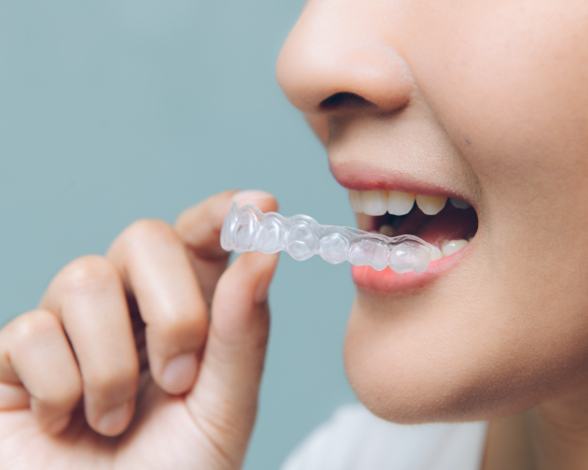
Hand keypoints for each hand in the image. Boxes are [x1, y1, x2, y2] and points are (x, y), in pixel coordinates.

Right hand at [0, 190, 278, 469]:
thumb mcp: (223, 410)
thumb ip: (242, 334)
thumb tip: (264, 252)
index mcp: (189, 309)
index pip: (203, 236)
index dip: (226, 214)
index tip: (261, 204)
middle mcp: (130, 304)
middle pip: (144, 237)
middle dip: (172, 310)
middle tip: (178, 378)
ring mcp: (71, 324)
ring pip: (84, 279)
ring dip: (112, 365)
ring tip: (114, 422)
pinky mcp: (16, 353)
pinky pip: (32, 332)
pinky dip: (59, 390)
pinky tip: (65, 423)